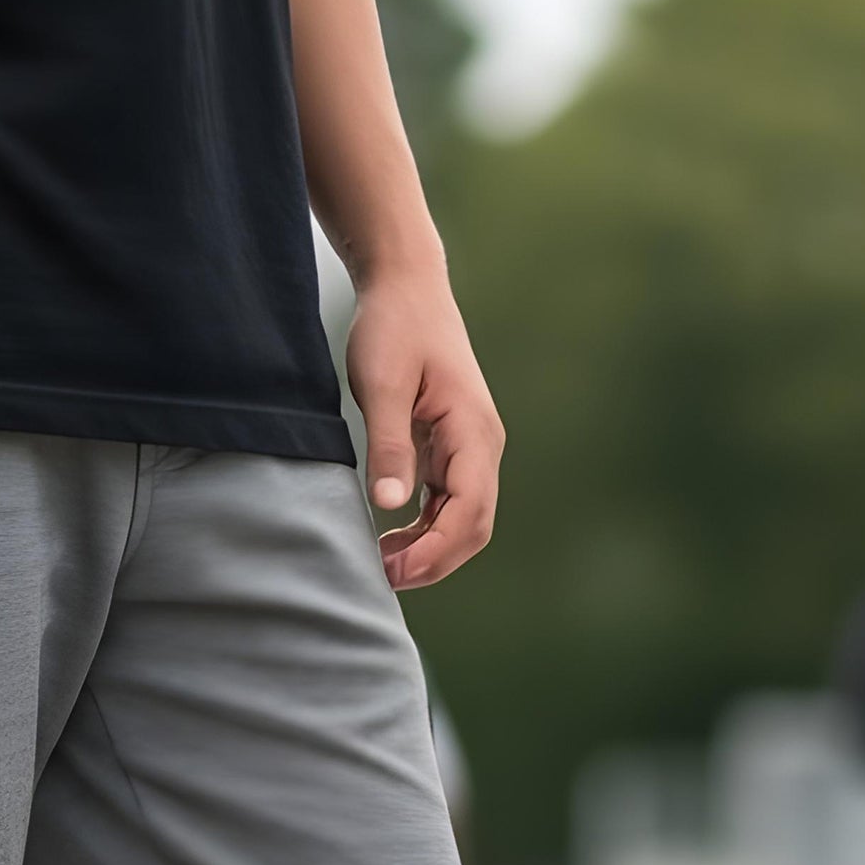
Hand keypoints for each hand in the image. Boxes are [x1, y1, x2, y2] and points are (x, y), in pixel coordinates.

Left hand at [347, 266, 503, 588]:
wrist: (406, 287)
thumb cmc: (395, 326)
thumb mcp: (383, 384)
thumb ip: (389, 444)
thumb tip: (390, 505)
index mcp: (473, 431)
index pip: (469, 511)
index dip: (434, 550)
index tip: (393, 570)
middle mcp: (481, 446)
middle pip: (473, 526)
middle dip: (434, 560)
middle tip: (382, 577)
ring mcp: (468, 449)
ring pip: (462, 519)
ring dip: (428, 548)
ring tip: (382, 563)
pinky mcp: (451, 448)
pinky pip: (447, 502)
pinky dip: (425, 528)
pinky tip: (392, 538)